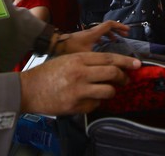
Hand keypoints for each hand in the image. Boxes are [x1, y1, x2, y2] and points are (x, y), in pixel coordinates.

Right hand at [19, 51, 140, 114]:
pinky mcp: (75, 106)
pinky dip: (96, 103)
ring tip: (109, 91)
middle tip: (126, 79)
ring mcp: (78, 91)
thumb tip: (111, 66)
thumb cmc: (48, 73)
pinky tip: (89, 99)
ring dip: (112, 92)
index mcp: (78, 59)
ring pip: (108, 91)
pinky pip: (95, 105)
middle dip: (123, 77)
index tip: (137, 64)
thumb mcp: (68, 60)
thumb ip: (88, 62)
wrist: (27, 89)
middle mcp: (80, 73)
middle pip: (112, 73)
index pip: (109, 58)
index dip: (125, 61)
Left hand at [54, 21, 130, 54]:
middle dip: (117, 30)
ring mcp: (86, 34)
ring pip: (101, 31)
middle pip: (107, 27)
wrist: (55, 45)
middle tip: (124, 36)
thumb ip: (97, 59)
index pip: (109, 25)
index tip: (127, 31)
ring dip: (110, 34)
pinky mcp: (82, 38)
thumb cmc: (69, 49)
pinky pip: (96, 35)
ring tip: (115, 41)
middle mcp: (91, 32)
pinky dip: (102, 37)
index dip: (120, 27)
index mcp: (94, 33)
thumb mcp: (85, 55)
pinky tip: (102, 44)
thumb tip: (110, 66)